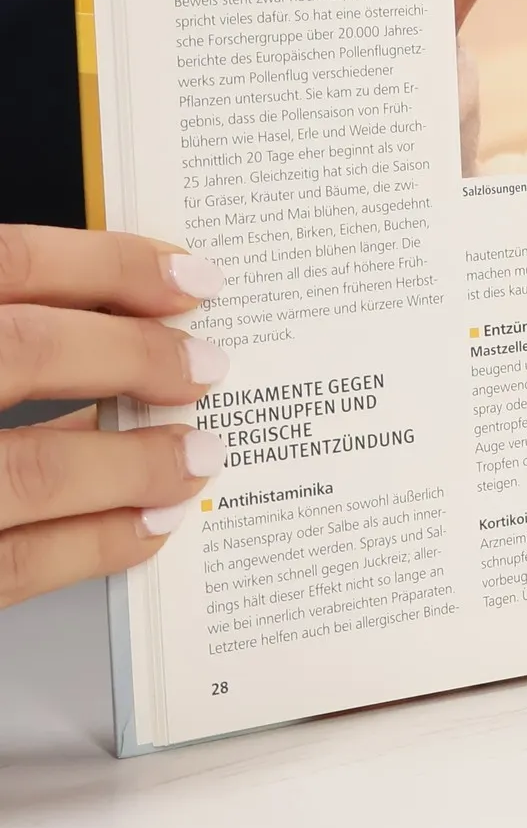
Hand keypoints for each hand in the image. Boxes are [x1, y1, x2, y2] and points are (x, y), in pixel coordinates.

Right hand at [0, 227, 228, 610]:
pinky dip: (91, 544)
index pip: (7, 264)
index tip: (188, 278)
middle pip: (25, 350)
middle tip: (206, 366)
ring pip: (27, 470)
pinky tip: (142, 527)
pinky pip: (8, 563)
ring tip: (193, 457)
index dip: (110, 265)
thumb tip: (105, 319)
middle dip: (134, 357)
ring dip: (132, 465)